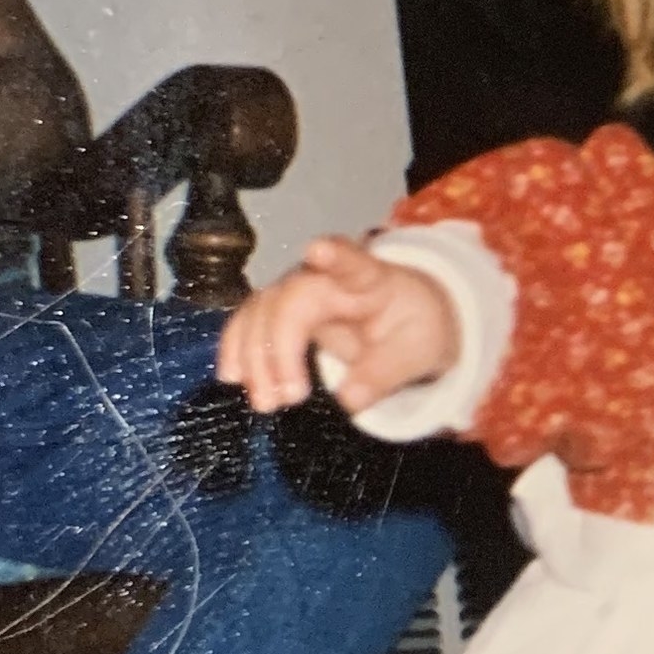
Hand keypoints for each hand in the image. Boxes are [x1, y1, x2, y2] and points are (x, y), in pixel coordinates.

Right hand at [217, 238, 459, 418]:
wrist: (404, 319)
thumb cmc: (412, 326)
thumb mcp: (419, 351)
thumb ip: (386, 373)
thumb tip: (347, 400)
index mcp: (368, 278)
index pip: (350, 261)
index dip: (333, 255)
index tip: (317, 251)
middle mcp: (322, 279)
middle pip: (288, 300)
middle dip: (278, 349)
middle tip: (288, 398)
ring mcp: (294, 293)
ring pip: (258, 312)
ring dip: (253, 358)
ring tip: (266, 402)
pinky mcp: (277, 314)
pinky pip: (246, 324)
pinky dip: (236, 350)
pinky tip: (234, 378)